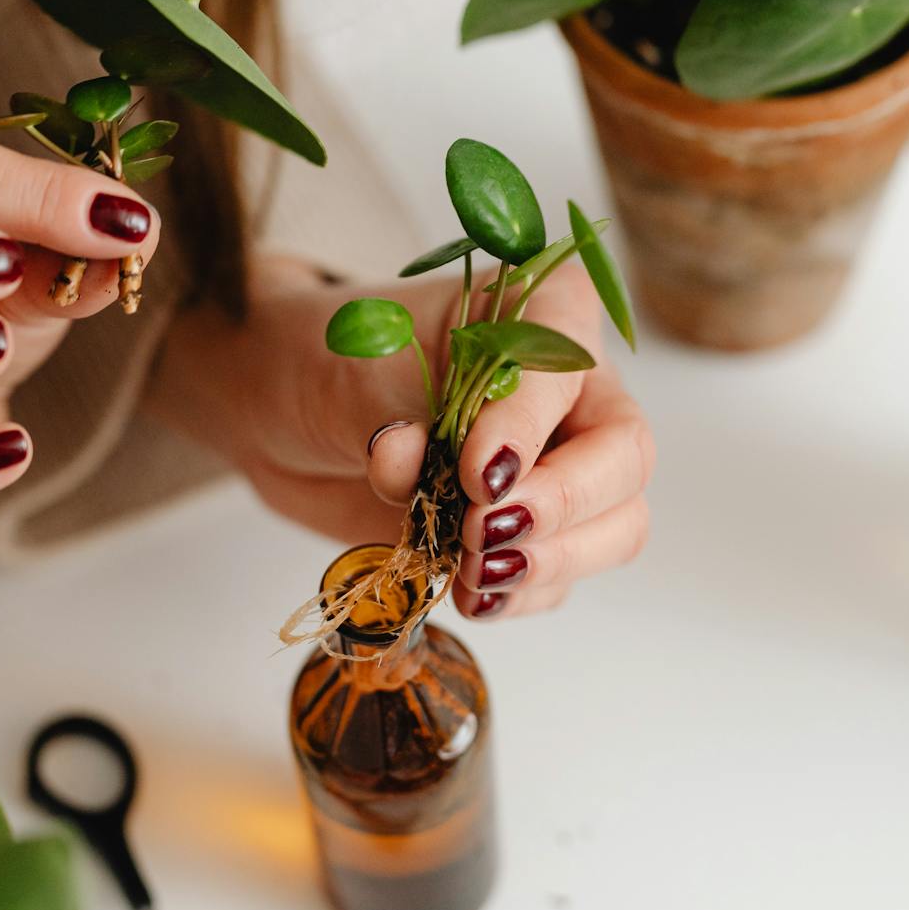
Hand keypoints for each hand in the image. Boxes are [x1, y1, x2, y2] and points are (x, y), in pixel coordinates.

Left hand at [154, 258, 653, 619]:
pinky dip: (522, 595)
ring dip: (550, 562)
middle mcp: (570, 390)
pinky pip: (560, 577)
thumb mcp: (352, 369)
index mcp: (541, 314)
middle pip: (623, 459)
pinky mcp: (526, 530)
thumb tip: (408, 463)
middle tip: (480, 530)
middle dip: (559, 506)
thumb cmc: (330, 359)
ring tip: (473, 571)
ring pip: (615, 527)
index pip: (570, 370)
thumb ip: (388, 415)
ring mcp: (557, 465)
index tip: (476, 473)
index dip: (531, 427)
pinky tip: (472, 593)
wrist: (285, 408)